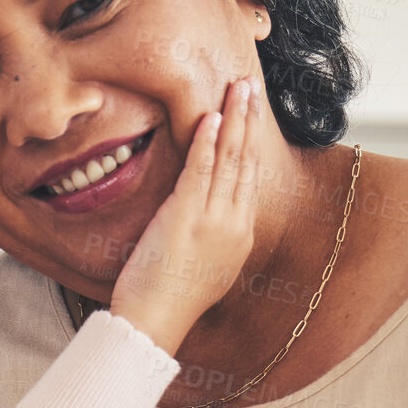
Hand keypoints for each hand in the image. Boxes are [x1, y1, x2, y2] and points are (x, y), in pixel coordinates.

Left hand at [110, 77, 258, 354]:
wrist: (156, 321)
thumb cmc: (168, 299)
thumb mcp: (202, 265)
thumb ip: (209, 236)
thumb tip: (202, 216)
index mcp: (240, 234)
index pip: (249, 177)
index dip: (251, 142)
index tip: (251, 113)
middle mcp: (234, 223)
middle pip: (246, 160)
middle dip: (249, 120)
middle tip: (251, 86)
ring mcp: (213, 219)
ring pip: (229, 159)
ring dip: (233, 119)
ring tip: (238, 88)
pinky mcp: (187, 217)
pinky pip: (201, 171)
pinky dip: (207, 143)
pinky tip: (211, 119)